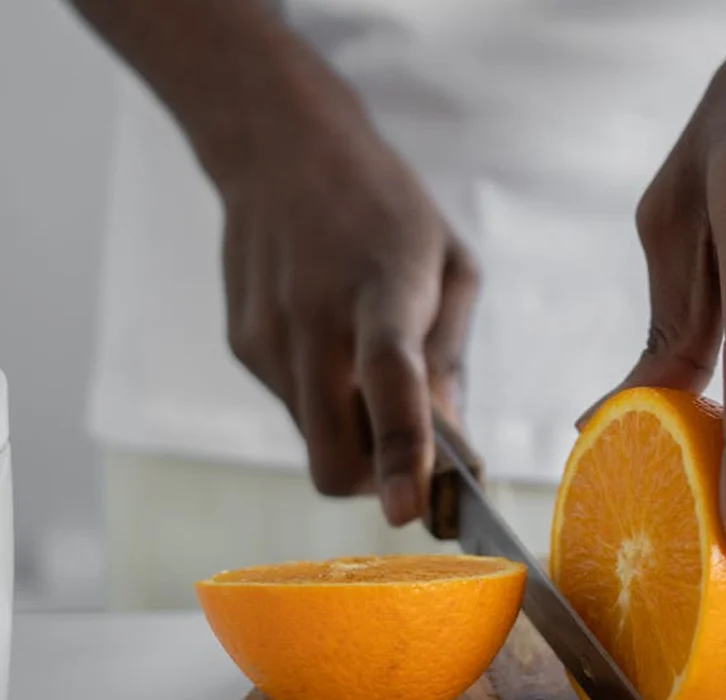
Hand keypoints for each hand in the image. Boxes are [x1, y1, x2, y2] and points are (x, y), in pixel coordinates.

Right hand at [218, 90, 478, 525]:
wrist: (281, 148)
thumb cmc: (385, 206)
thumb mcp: (448, 264)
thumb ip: (450, 357)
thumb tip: (449, 443)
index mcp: (380, 290)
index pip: (388, 382)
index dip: (401, 452)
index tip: (408, 512)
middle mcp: (314, 320)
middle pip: (332, 455)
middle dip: (375, 478)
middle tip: (404, 448)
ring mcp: (267, 336)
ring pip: (312, 441)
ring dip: (350, 433)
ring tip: (365, 362)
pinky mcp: (242, 345)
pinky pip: (292, 407)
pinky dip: (323, 400)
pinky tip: (330, 340)